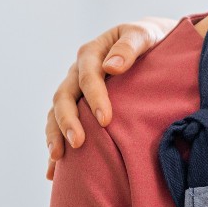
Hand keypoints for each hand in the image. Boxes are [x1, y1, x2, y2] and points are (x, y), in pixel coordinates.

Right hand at [45, 17, 173, 176]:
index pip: (88, 75)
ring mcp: (74, 91)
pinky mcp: (77, 107)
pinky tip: (54, 171)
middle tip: (79, 143)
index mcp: (92, 53)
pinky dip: (55, 146)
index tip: (105, 120)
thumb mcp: (145, 34)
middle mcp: (77, 72)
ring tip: (58, 158)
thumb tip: (112, 67)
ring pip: (55, 113)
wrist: (153, 45)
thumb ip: (130, 46)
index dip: (94, 97)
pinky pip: (59, 126)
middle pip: (64, 96)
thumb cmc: (152, 39)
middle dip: (69, 121)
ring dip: (55, 135)